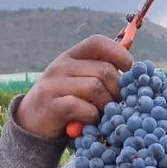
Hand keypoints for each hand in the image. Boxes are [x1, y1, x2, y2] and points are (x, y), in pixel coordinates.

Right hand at [14, 35, 133, 138]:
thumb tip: (135, 75)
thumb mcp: (80, 83)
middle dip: (118, 90)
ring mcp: (54, 84)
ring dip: (107, 105)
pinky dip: (92, 116)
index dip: (119, 54)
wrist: (32, 124)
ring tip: (104, 115)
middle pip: (104, 70)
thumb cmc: (66, 103)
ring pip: (95, 87)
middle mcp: (61, 65)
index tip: (129, 71)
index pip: (97, 42)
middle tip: (118, 104)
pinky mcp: (51, 105)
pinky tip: (91, 121)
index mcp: (71, 56)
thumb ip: (100, 75)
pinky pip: (82, 106)